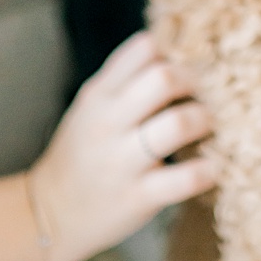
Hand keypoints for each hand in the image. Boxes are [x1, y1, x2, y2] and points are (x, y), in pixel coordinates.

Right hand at [27, 32, 215, 260]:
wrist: (46, 215)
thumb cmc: (84, 151)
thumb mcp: (94, 105)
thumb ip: (129, 76)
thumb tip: (181, 46)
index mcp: (100, 94)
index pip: (144, 47)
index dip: (178, 49)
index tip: (192, 61)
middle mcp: (109, 122)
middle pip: (164, 78)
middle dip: (197, 80)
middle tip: (209, 92)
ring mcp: (123, 161)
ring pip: (178, 124)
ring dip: (206, 119)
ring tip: (211, 125)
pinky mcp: (139, 196)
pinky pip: (185, 178)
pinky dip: (208, 169)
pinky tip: (214, 165)